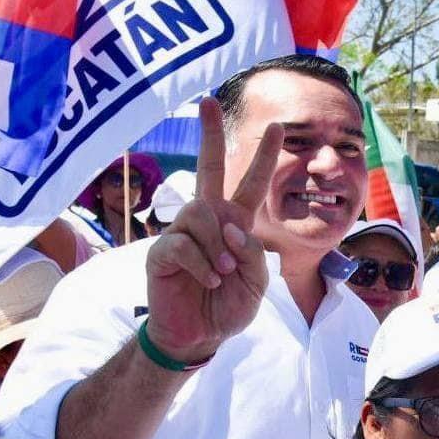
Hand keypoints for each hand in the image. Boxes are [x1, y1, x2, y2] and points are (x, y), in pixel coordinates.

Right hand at [144, 98, 282, 363]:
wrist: (199, 336)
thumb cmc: (227, 307)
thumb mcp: (256, 283)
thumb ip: (252, 254)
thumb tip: (230, 228)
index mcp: (235, 224)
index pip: (251, 184)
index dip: (263, 157)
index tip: (276, 126)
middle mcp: (209, 221)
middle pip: (208, 169)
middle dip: (209, 135)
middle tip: (207, 101)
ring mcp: (183, 233)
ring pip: (201, 214)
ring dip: (217, 247)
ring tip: (222, 275)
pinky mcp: (162, 252)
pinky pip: (183, 244)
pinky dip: (201, 265)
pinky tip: (206, 281)